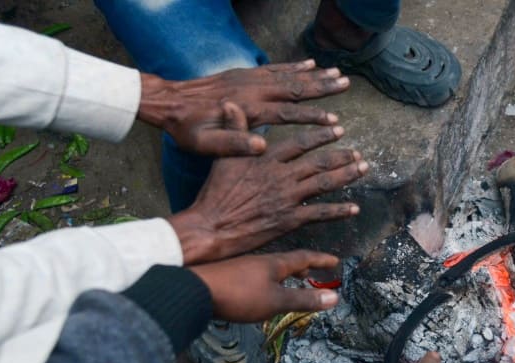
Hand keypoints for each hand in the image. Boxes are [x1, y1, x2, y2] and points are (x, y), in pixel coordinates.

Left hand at [138, 60, 348, 156]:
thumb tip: (262, 147)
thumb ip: (233, 144)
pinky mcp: (244, 74)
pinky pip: (276, 68)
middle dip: (322, 87)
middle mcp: (252, 90)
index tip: (334, 122)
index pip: (286, 113)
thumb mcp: (205, 145)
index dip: (312, 118)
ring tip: (337, 73)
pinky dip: (295, 66)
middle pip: (294, 87)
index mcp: (247, 110)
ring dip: (315, 75)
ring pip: (289, 75)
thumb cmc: (187, 129)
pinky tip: (310, 64)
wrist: (167, 101)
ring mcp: (249, 79)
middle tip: (346, 83)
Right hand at [168, 125, 366, 264]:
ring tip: (363, 169)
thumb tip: (232, 103)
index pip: (299, 143)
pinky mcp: (290, 220)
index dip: (320, 136)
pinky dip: (339, 210)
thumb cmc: (215, 193)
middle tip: (358, 152)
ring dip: (347, 176)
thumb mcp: (221, 156)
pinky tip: (355, 208)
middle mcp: (282, 176)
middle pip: (319, 163)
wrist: (211, 226)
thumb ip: (234, 130)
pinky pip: (320, 213)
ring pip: (324, 183)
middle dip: (341, 156)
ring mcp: (288, 198)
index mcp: (267, 159)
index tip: (337, 129)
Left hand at [190, 250, 340, 321]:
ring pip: (270, 268)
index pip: (304, 257)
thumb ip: (304, 299)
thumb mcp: (276, 300)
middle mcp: (260, 261)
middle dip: (302, 266)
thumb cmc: (239, 294)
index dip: (320, 260)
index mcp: (275, 263)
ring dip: (284, 274)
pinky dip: (268, 280)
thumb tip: (335, 297)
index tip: (334, 261)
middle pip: (286, 261)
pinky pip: (256, 275)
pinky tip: (261, 289)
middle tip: (312, 272)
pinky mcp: (228, 277)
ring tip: (290, 280)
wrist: (194, 289)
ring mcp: (242, 267)